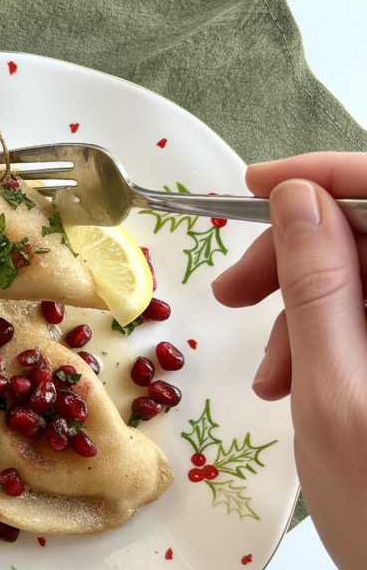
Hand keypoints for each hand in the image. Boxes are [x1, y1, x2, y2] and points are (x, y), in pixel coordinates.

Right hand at [212, 153, 366, 569]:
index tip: (257, 188)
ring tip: (266, 373)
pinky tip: (294, 382)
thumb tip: (300, 198)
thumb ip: (320, 287)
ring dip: (307, 307)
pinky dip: (329, 338)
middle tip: (234, 292)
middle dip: (301, 252)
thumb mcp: (334, 395)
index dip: (326, 174)